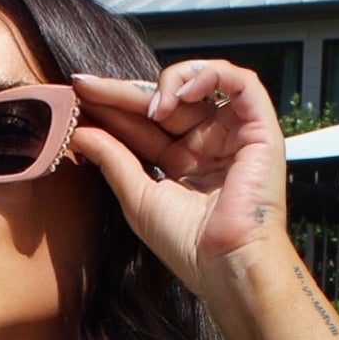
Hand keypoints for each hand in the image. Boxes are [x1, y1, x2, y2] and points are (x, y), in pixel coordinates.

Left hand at [69, 57, 287, 315]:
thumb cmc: (187, 244)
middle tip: (87, 86)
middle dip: (124, 92)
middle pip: (164, 102)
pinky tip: (180, 94)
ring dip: (167, 83)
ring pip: (199, 84)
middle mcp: (208, 144)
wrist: (226, 264)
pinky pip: (240, 82)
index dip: (112, 108)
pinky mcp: (259, 127)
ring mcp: (234, 134)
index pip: (144, 124)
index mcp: (182, 162)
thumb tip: (81, 132)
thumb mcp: (138, 198)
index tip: (78, 97)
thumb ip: (113, 160)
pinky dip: (210, 76)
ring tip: (149, 108)